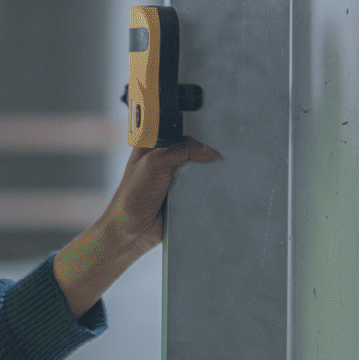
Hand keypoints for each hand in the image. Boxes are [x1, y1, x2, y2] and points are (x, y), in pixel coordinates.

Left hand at [51, 136, 221, 317]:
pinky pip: (202, 188)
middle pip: (192, 148)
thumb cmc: (133, 195)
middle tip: (222, 148)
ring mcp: (176, 178)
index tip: (211, 128)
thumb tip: (210, 152)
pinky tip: (222, 184)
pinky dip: (210, 188)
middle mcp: (165, 160)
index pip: (178, 129)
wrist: (132, 231)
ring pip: (200, 169)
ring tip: (227, 166)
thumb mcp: (155, 163)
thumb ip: (182, 151)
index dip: (192, 128)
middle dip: (205, 149)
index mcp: (153, 145)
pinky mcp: (185, 196)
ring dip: (210, 171)